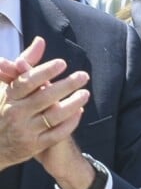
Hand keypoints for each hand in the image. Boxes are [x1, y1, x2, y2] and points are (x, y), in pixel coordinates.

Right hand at [0, 37, 89, 172]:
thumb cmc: (5, 107)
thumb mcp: (9, 86)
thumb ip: (26, 63)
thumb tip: (40, 41)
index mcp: (10, 96)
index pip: (27, 82)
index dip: (45, 72)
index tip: (62, 63)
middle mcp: (16, 114)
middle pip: (44, 98)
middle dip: (67, 85)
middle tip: (84, 75)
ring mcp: (25, 132)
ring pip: (53, 116)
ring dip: (72, 104)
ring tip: (85, 93)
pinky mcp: (33, 147)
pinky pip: (55, 135)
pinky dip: (69, 123)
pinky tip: (79, 111)